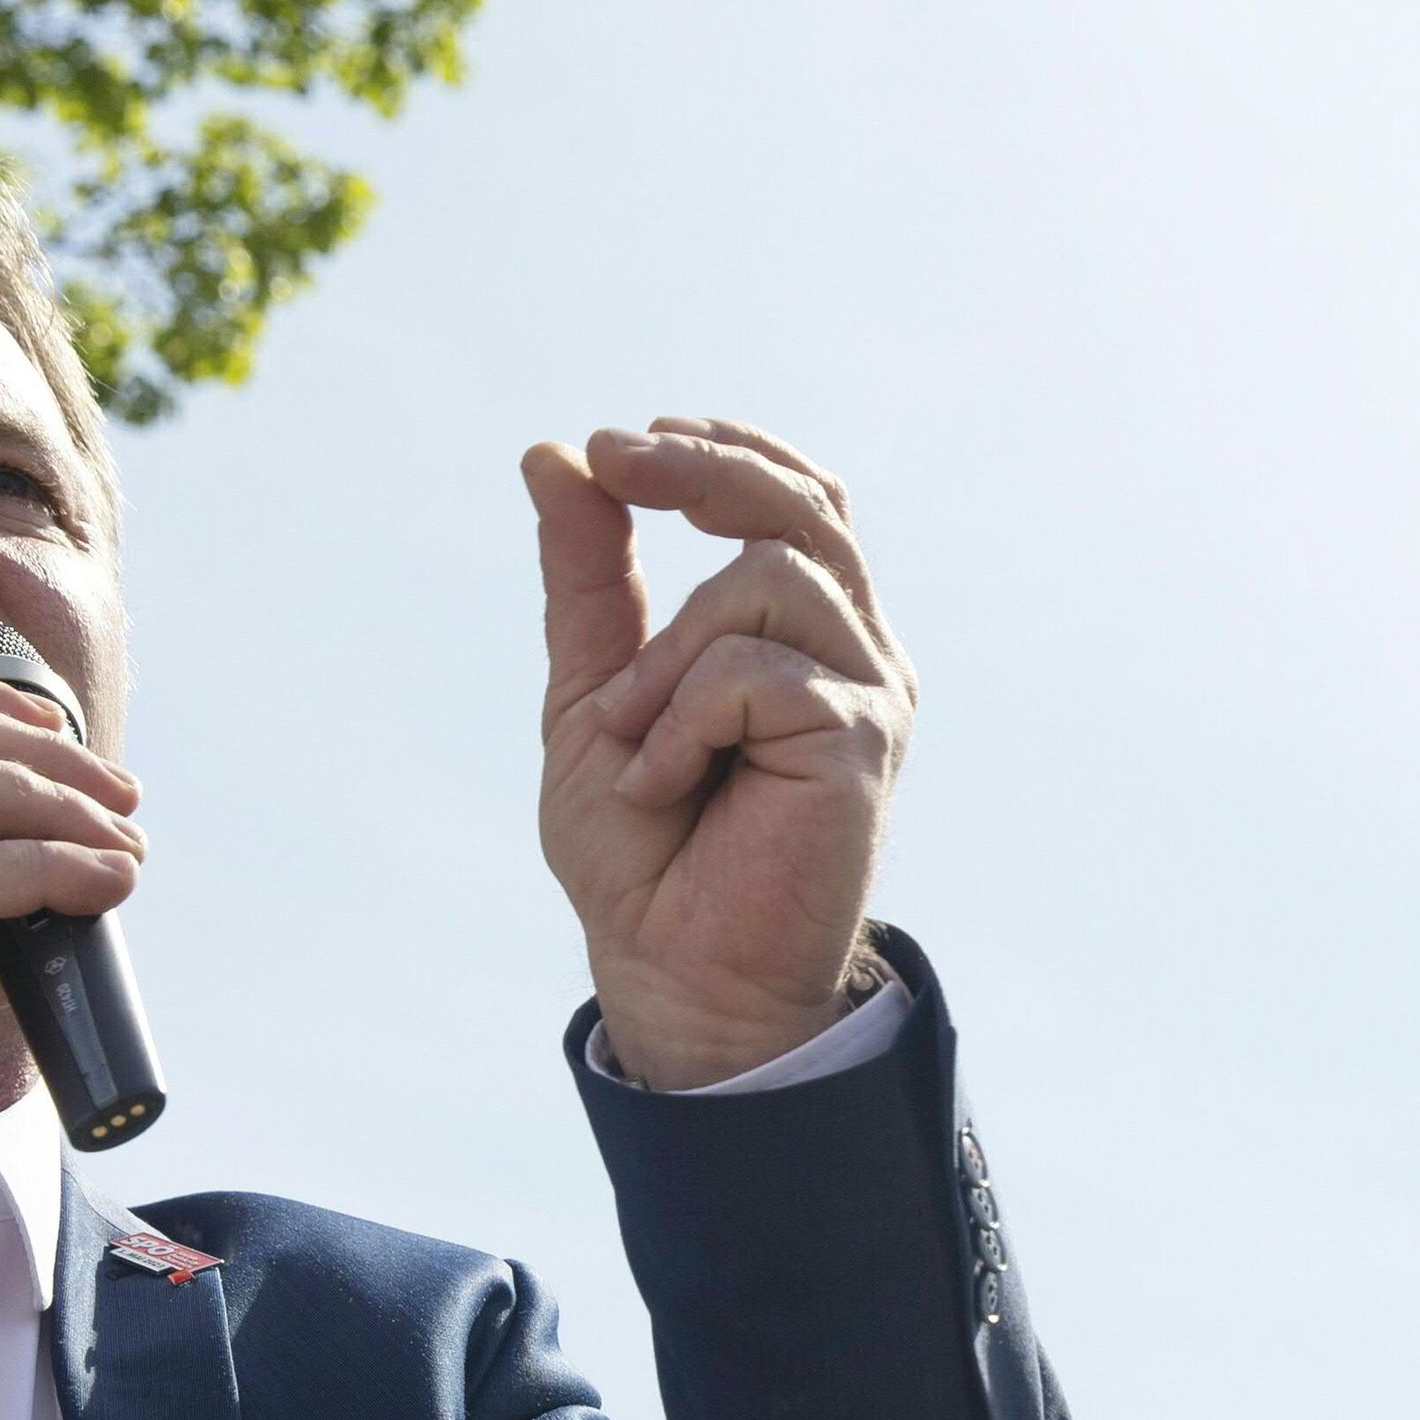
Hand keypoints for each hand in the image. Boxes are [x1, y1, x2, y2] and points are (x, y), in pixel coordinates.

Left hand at [522, 418, 913, 1088]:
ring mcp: (867, 692)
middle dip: (699, 469)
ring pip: (767, 577)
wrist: (674, 974)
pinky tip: (664, 785)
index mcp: (806, 630)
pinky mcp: (861, 740)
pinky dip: (681, 720)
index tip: (619, 446)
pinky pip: (755, 670)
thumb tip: (552, 454)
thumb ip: (589, 580)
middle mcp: (854, 650)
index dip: (724, 450)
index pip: (800, 497)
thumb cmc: (645, 851)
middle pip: (803, 504)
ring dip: (666, 654)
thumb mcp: (596, 691)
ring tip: (631, 741)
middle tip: (611, 459)